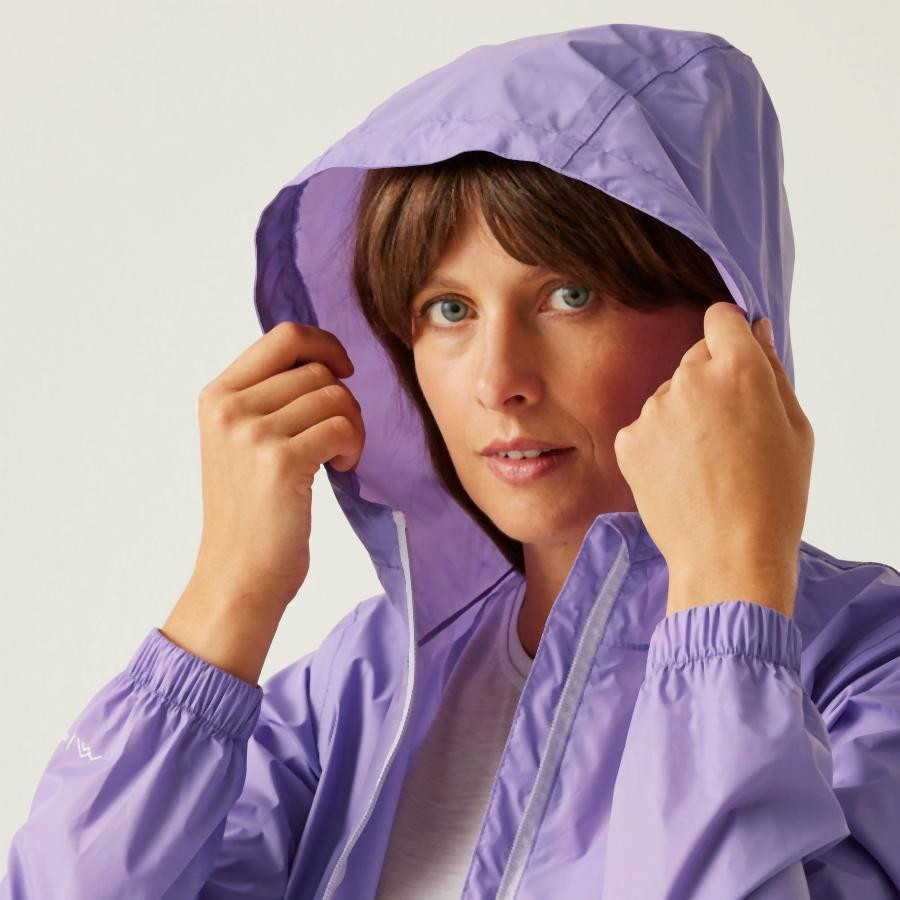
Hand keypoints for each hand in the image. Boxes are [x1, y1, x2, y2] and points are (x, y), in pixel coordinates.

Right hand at [192, 321, 364, 610]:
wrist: (239, 575)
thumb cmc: (251, 512)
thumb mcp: (240, 442)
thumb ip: (267, 397)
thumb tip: (323, 359)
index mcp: (217, 395)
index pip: (284, 337)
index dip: (326, 345)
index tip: (344, 370)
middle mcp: (229, 408)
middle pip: (317, 369)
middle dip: (344, 399)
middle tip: (341, 437)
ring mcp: (252, 433)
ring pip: (335, 397)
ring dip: (353, 426)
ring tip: (340, 456)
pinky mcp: (280, 461)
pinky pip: (342, 427)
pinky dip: (354, 447)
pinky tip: (341, 469)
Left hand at [613, 302, 813, 616]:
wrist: (727, 557)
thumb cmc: (773, 497)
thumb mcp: (796, 429)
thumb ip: (772, 369)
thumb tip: (755, 329)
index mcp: (739, 369)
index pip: (721, 317)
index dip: (729, 336)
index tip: (733, 357)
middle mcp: (690, 380)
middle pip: (695, 359)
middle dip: (710, 383)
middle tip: (729, 433)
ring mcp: (653, 410)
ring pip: (669, 397)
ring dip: (682, 416)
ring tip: (705, 464)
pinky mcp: (628, 439)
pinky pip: (645, 428)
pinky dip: (658, 445)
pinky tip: (679, 476)